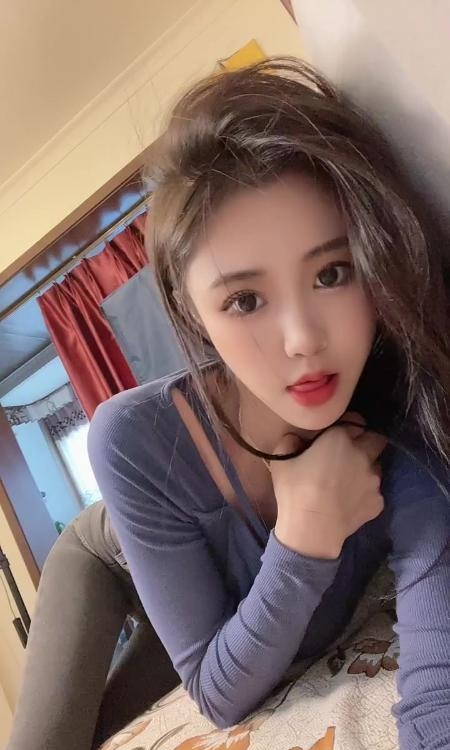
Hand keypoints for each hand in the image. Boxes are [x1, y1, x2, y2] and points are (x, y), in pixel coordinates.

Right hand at [272, 412, 385, 559]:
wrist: (312, 529)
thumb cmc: (295, 491)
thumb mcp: (281, 461)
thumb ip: (290, 441)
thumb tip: (296, 439)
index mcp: (341, 438)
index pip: (356, 421)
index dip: (348, 427)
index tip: (338, 435)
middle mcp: (363, 454)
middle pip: (376, 439)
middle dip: (367, 442)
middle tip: (350, 453)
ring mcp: (374, 479)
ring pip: (377, 466)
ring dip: (366, 468)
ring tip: (349, 480)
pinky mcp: (378, 501)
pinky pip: (374, 491)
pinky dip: (365, 493)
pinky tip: (350, 501)